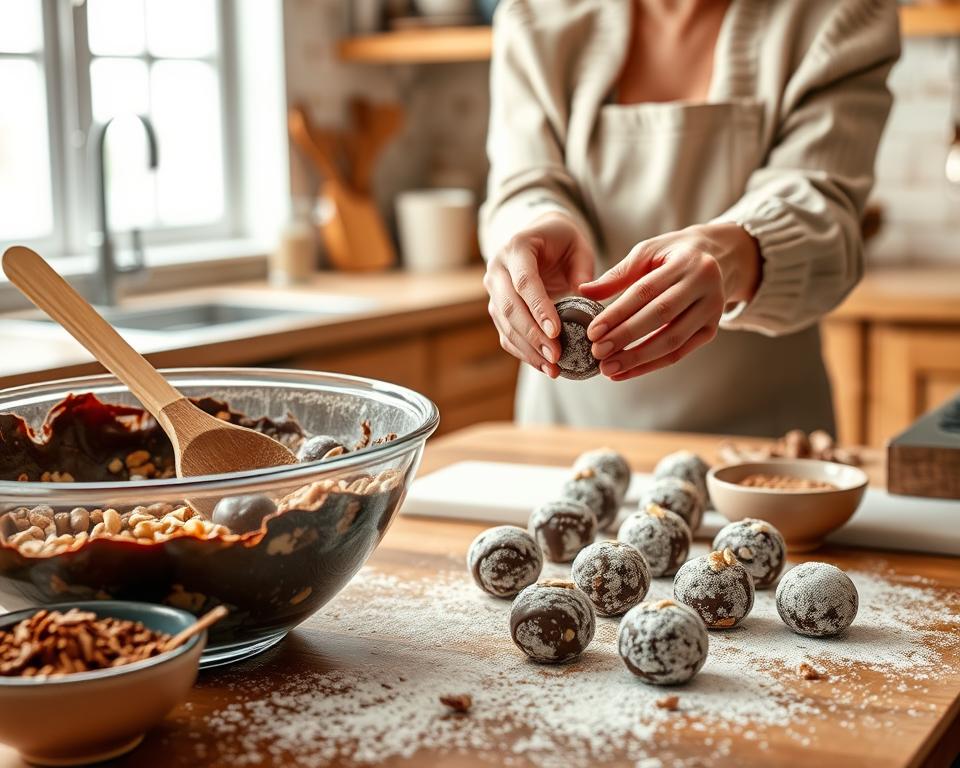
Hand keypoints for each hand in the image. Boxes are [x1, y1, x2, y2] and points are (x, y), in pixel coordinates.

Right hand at [484, 213, 595, 376]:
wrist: (538, 238)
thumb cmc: (562, 241)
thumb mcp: (578, 247)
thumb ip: (583, 270)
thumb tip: (584, 299)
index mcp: (517, 247)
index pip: (525, 281)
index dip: (538, 308)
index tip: (555, 332)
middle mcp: (497, 268)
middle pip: (510, 307)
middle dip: (533, 335)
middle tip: (555, 356)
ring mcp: (493, 290)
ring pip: (505, 324)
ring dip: (528, 349)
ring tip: (552, 368)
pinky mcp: (496, 308)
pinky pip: (505, 333)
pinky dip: (523, 352)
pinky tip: (543, 365)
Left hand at [579, 223, 760, 380]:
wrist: (718, 257)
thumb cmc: (673, 254)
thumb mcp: (647, 252)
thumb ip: (618, 274)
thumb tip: (583, 291)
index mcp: (686, 262)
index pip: (646, 291)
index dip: (618, 313)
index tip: (592, 331)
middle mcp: (704, 285)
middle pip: (660, 317)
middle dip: (625, 337)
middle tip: (597, 352)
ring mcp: (712, 310)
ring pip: (672, 340)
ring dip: (638, 358)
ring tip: (608, 368)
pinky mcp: (712, 329)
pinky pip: (679, 353)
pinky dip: (651, 365)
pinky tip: (626, 371)